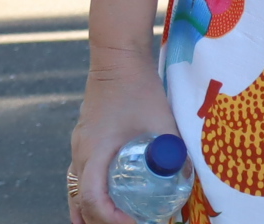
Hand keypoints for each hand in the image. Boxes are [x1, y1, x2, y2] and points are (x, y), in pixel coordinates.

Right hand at [69, 51, 178, 223]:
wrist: (117, 57)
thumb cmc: (139, 88)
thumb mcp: (161, 121)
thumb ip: (174, 150)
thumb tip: (188, 179)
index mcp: (94, 152)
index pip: (93, 199)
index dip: (111, 219)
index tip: (133, 223)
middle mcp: (80, 155)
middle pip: (81, 203)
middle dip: (103, 221)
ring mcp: (78, 148)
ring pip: (75, 193)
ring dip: (92, 212)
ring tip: (116, 222)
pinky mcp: (83, 141)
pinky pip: (79, 178)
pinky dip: (89, 196)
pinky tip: (105, 202)